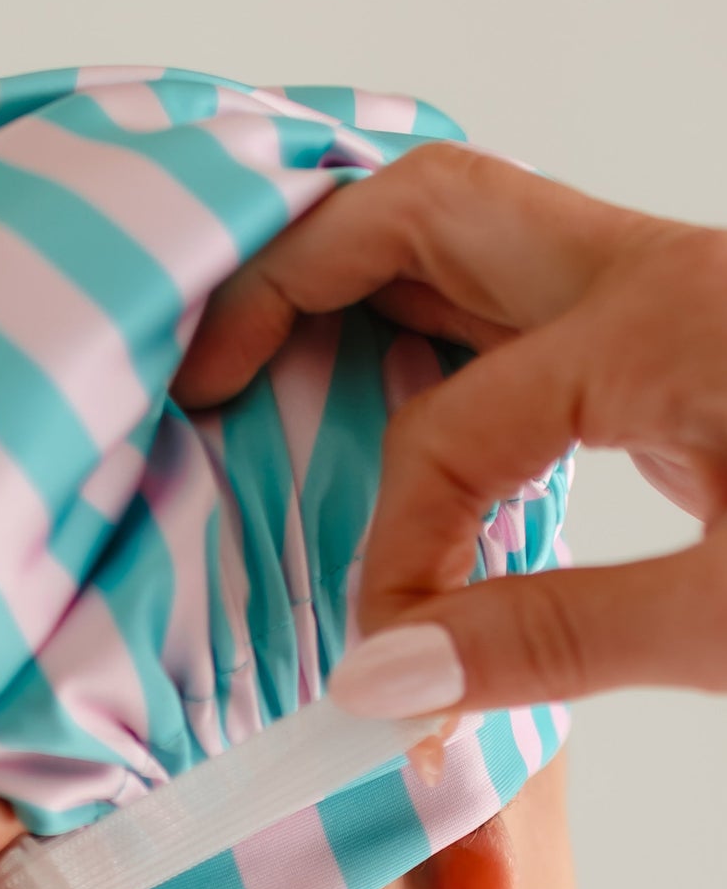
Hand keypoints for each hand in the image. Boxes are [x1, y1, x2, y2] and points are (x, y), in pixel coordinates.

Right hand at [174, 143, 726, 711]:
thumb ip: (555, 639)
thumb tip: (382, 676)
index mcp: (662, 321)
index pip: (446, 426)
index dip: (390, 553)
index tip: (384, 661)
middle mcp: (660, 274)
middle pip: (425, 212)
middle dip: (294, 282)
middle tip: (210, 377)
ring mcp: (680, 292)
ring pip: (477, 238)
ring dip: (364, 292)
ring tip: (277, 370)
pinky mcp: (699, 335)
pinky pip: (532, 293)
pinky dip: (440, 328)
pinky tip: (407, 401)